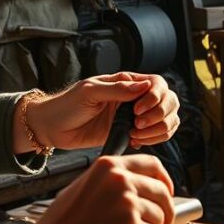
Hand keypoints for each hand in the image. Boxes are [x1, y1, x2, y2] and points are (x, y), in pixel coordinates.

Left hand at [16, 72, 180, 153]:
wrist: (53, 128)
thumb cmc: (67, 105)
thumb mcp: (89, 91)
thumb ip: (117, 89)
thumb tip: (144, 86)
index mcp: (126, 82)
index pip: (157, 83)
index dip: (155, 96)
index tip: (138, 109)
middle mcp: (136, 98)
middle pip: (169, 100)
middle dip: (160, 114)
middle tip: (138, 124)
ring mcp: (136, 116)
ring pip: (168, 118)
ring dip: (159, 128)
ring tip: (136, 134)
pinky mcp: (132, 132)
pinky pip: (157, 134)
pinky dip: (154, 139)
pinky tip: (136, 141)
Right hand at [37, 155, 175, 223]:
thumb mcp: (84, 187)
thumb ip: (111, 181)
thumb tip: (140, 184)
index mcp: (109, 165)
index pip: (153, 165)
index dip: (165, 180)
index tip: (167, 193)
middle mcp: (121, 179)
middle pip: (162, 192)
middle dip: (165, 211)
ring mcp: (127, 201)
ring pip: (160, 215)